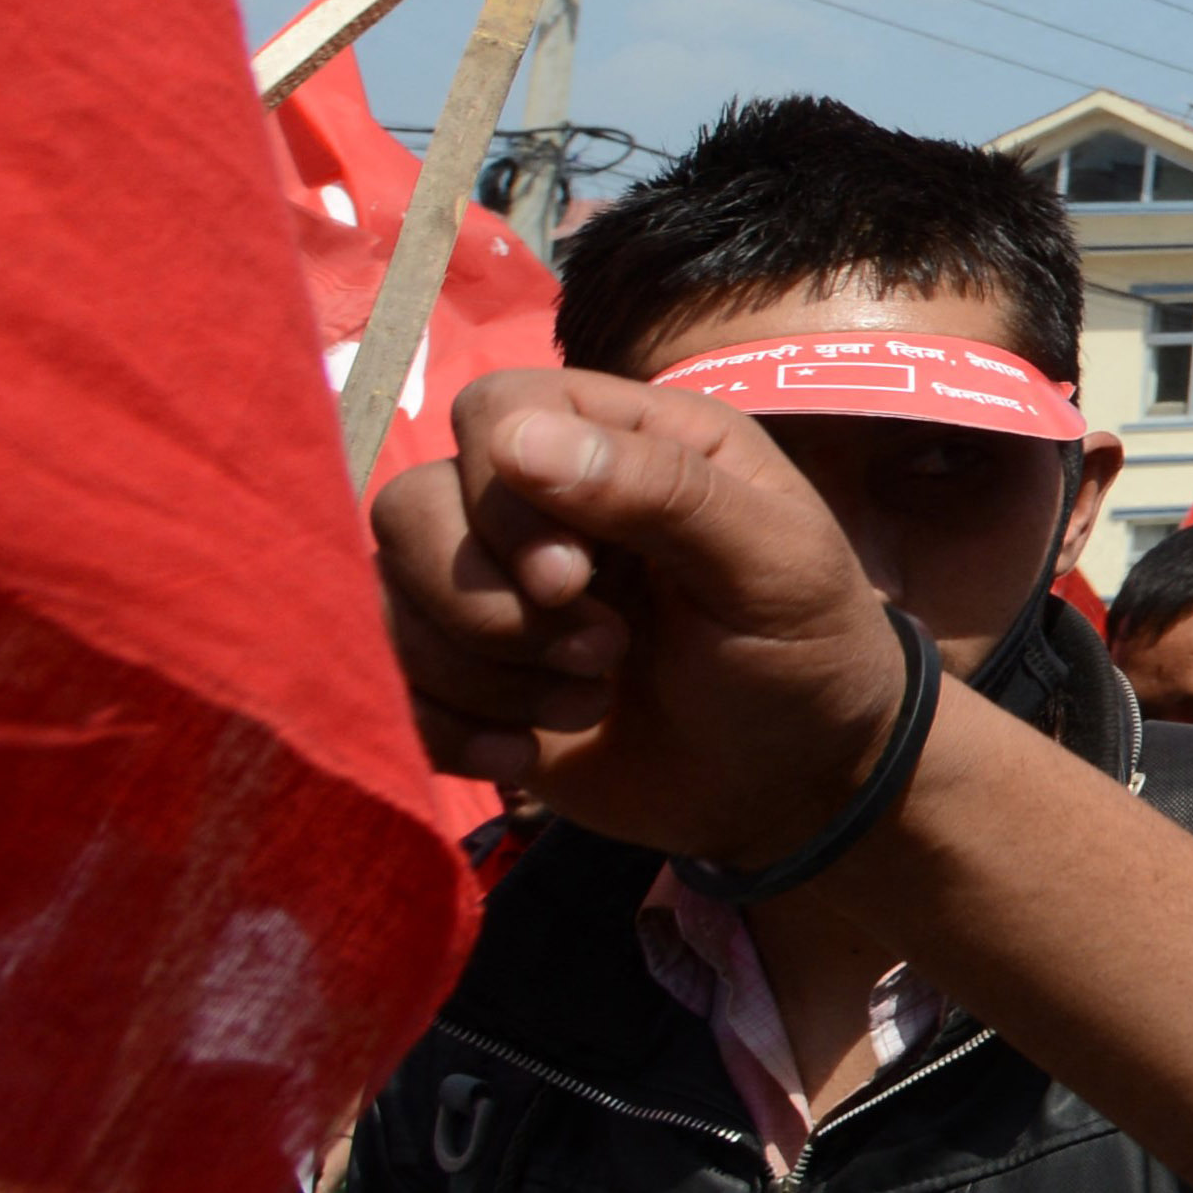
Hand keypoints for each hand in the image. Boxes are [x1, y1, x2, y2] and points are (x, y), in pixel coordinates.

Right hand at [375, 366, 914, 865]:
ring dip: (480, 669)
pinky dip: (446, 726)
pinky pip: (388, 681)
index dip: (503, 497)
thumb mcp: (771, 560)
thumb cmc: (803, 647)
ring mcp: (494, 589)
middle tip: (601, 653)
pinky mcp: (466, 677)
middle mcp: (543, 502)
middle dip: (486, 600)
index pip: (495, 412)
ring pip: (392, 594)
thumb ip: (661, 489)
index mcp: (627, 440)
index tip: (569, 582)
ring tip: (587, 700)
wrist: (794, 781)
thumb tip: (515, 438)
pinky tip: (526, 753)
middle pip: (414, 505)